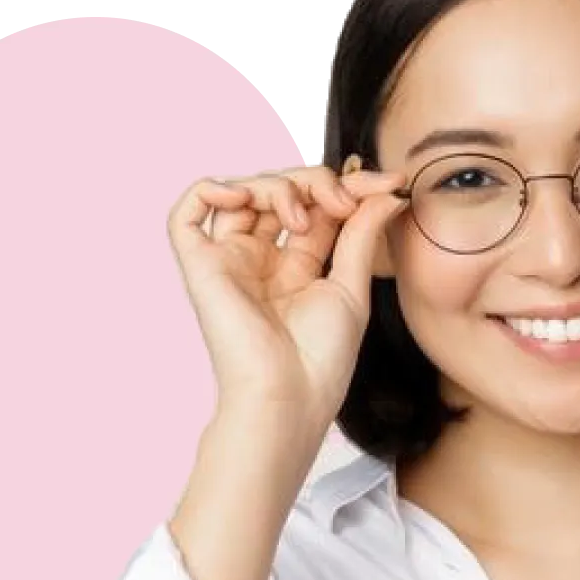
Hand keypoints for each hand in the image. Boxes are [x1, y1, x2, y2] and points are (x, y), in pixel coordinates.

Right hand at [166, 162, 409, 429]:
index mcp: (296, 268)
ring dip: (278, 186)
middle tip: (344, 201)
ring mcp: (230, 261)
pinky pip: (188, 213)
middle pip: (281, 191)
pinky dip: (211, 189)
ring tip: (303, 219)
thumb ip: (362, 234)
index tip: (391, 183)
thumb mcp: (351, 286)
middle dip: (317, 183)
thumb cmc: (319, 360)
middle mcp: (261, 260)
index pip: (318, 206)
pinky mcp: (201, 266)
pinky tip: (243, 197)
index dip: (351, 187)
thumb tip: (387, 190)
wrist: (287, 396)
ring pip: (243, 192)